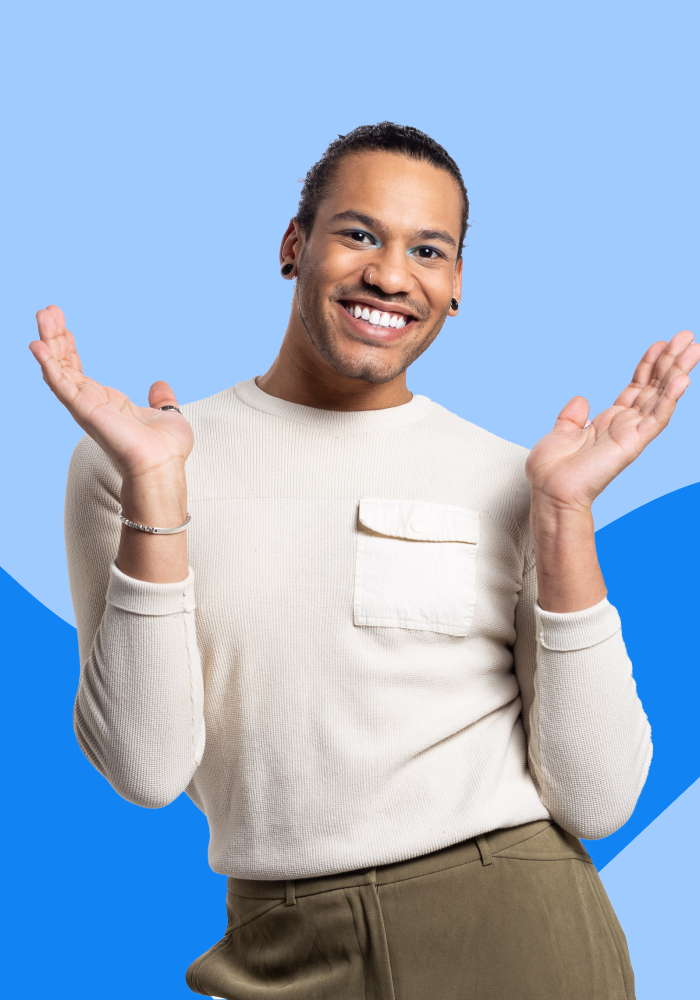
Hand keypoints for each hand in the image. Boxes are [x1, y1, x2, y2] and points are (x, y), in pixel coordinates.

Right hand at [29, 305, 192, 482]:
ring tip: (42, 314)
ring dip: (49, 342)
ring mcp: (85, 406)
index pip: (79, 370)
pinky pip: (59, 384)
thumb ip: (161, 400)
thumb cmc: (165, 450)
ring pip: (58, 369)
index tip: (64, 324)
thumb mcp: (166, 415)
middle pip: (64, 364)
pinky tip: (38, 345)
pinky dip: (48, 364)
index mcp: (107, 402)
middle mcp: (91, 403)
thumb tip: (160, 386)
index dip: (70, 347)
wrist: (163, 466)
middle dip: (55, 337)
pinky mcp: (84, 409)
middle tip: (47, 310)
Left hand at [526, 330, 698, 513]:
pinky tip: (682, 380)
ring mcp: (631, 434)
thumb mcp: (560, 433)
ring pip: (660, 397)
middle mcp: (624, 426)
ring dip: (677, 372)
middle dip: (671, 361)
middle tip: (687, 337)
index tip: (660, 344)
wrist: (549, 491)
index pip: (635, 387)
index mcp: (609, 422)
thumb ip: (572, 416)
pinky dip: (670, 399)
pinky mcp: (633, 443)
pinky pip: (656, 419)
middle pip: (654, 387)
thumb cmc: (552, 471)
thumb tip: (581, 399)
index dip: (648, 365)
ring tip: (693, 349)